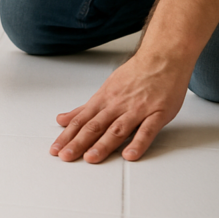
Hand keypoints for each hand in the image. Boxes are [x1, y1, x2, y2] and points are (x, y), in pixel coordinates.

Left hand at [50, 52, 190, 162]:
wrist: (162, 59)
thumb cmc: (135, 75)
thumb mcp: (105, 89)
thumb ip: (84, 109)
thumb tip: (63, 119)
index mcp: (103, 100)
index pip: (80, 121)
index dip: (67, 136)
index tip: (56, 149)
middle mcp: (117, 105)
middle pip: (94, 126)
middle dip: (78, 142)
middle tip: (65, 156)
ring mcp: (137, 109)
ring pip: (117, 129)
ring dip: (103, 145)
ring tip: (90, 158)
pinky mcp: (158, 113)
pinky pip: (147, 130)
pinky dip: (138, 143)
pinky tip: (129, 155)